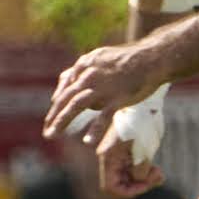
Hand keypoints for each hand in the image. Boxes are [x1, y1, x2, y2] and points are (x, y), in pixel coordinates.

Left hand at [43, 42, 167, 140]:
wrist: (152, 57)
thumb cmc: (128, 59)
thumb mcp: (100, 57)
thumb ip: (82, 69)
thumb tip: (66, 80)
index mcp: (84, 65)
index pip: (66, 87)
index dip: (57, 103)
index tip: (51, 117)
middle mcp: (88, 75)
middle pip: (66, 98)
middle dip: (54, 116)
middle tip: (46, 133)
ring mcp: (102, 87)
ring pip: (76, 106)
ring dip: (61, 122)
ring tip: (52, 135)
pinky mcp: (118, 98)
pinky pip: (104, 117)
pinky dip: (95, 130)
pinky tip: (87, 142)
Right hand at [93, 118, 165, 198]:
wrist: (145, 104)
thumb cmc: (141, 123)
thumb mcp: (142, 147)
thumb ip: (140, 168)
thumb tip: (139, 180)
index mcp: (107, 157)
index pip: (111, 186)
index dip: (129, 191)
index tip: (146, 184)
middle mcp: (110, 159)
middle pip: (120, 184)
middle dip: (139, 184)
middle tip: (158, 176)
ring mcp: (119, 157)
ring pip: (128, 178)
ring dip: (144, 180)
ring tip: (159, 174)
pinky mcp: (128, 153)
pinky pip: (134, 170)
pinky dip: (145, 173)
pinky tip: (156, 169)